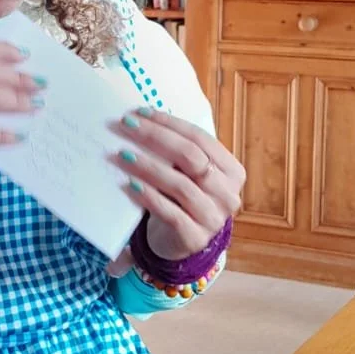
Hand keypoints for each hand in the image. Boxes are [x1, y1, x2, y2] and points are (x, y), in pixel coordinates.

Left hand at [107, 109, 244, 272]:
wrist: (179, 241)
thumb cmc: (181, 198)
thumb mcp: (187, 173)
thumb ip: (177, 151)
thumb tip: (142, 118)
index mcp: (231, 170)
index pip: (200, 138)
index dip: (169, 123)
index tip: (140, 112)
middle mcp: (228, 194)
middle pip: (191, 156)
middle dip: (156, 137)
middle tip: (127, 126)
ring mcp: (214, 218)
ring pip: (180, 184)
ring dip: (148, 166)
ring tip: (123, 155)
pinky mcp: (195, 238)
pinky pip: (170, 213)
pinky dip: (149, 196)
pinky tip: (130, 184)